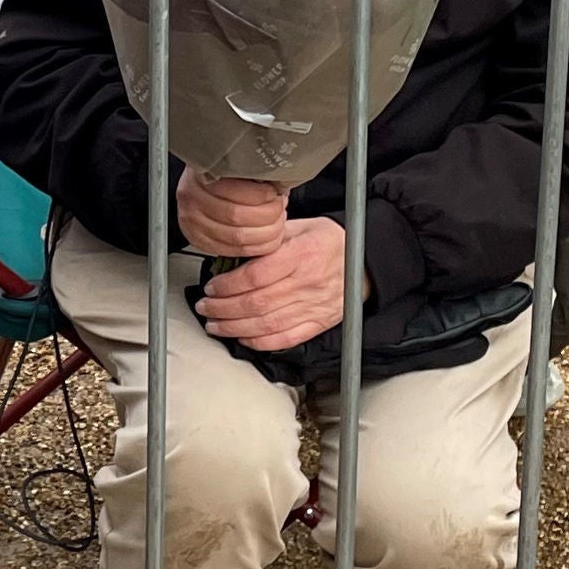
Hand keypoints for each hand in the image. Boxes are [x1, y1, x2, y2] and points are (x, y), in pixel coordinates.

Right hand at [175, 169, 287, 258]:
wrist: (196, 186)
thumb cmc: (218, 174)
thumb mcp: (229, 164)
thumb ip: (248, 172)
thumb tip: (278, 181)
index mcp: (200, 177)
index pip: (233, 191)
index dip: (260, 195)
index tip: (275, 193)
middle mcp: (192, 200)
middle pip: (236, 215)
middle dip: (267, 215)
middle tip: (280, 209)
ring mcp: (193, 224)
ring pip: (237, 237)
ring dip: (265, 233)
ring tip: (277, 223)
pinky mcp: (199, 241)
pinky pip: (232, 251)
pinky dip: (256, 248)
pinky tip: (267, 239)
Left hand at [193, 218, 349, 351]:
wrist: (363, 262)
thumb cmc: (327, 241)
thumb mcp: (299, 227)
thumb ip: (268, 239)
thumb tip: (232, 252)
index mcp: (302, 254)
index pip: (256, 276)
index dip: (228, 285)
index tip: (211, 287)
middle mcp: (308, 283)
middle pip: (257, 303)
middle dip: (223, 309)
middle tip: (205, 308)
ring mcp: (314, 307)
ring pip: (267, 324)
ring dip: (234, 328)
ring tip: (215, 325)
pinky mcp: (318, 323)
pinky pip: (285, 339)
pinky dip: (260, 342)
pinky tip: (242, 338)